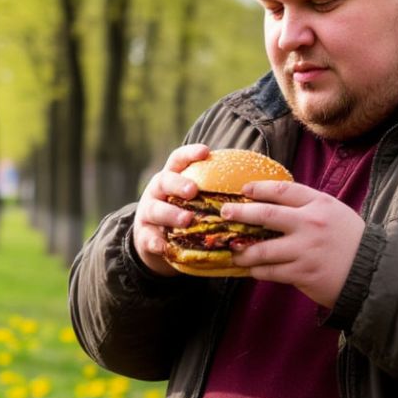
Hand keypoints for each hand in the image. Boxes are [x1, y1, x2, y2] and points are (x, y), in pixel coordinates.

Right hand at [131, 143, 212, 275]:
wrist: (153, 241)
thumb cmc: (182, 213)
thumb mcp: (192, 199)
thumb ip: (211, 192)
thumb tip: (254, 186)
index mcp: (171, 178)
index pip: (178, 160)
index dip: (190, 154)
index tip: (206, 151)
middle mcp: (157, 192)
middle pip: (164, 181)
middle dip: (178, 184)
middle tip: (193, 190)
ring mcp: (147, 213)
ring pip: (156, 210)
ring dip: (171, 214)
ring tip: (187, 219)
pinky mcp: (143, 236)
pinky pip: (148, 238)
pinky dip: (156, 242)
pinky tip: (164, 246)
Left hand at [223, 181, 364, 308]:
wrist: (372, 270)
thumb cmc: (350, 240)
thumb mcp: (333, 212)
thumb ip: (307, 206)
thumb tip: (272, 202)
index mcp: (319, 204)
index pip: (282, 190)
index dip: (259, 188)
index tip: (243, 190)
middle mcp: (310, 224)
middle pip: (266, 215)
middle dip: (240, 213)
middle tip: (225, 214)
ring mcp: (305, 250)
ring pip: (262, 249)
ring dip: (243, 250)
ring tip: (233, 251)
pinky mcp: (303, 273)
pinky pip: (271, 271)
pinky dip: (257, 270)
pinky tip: (251, 269)